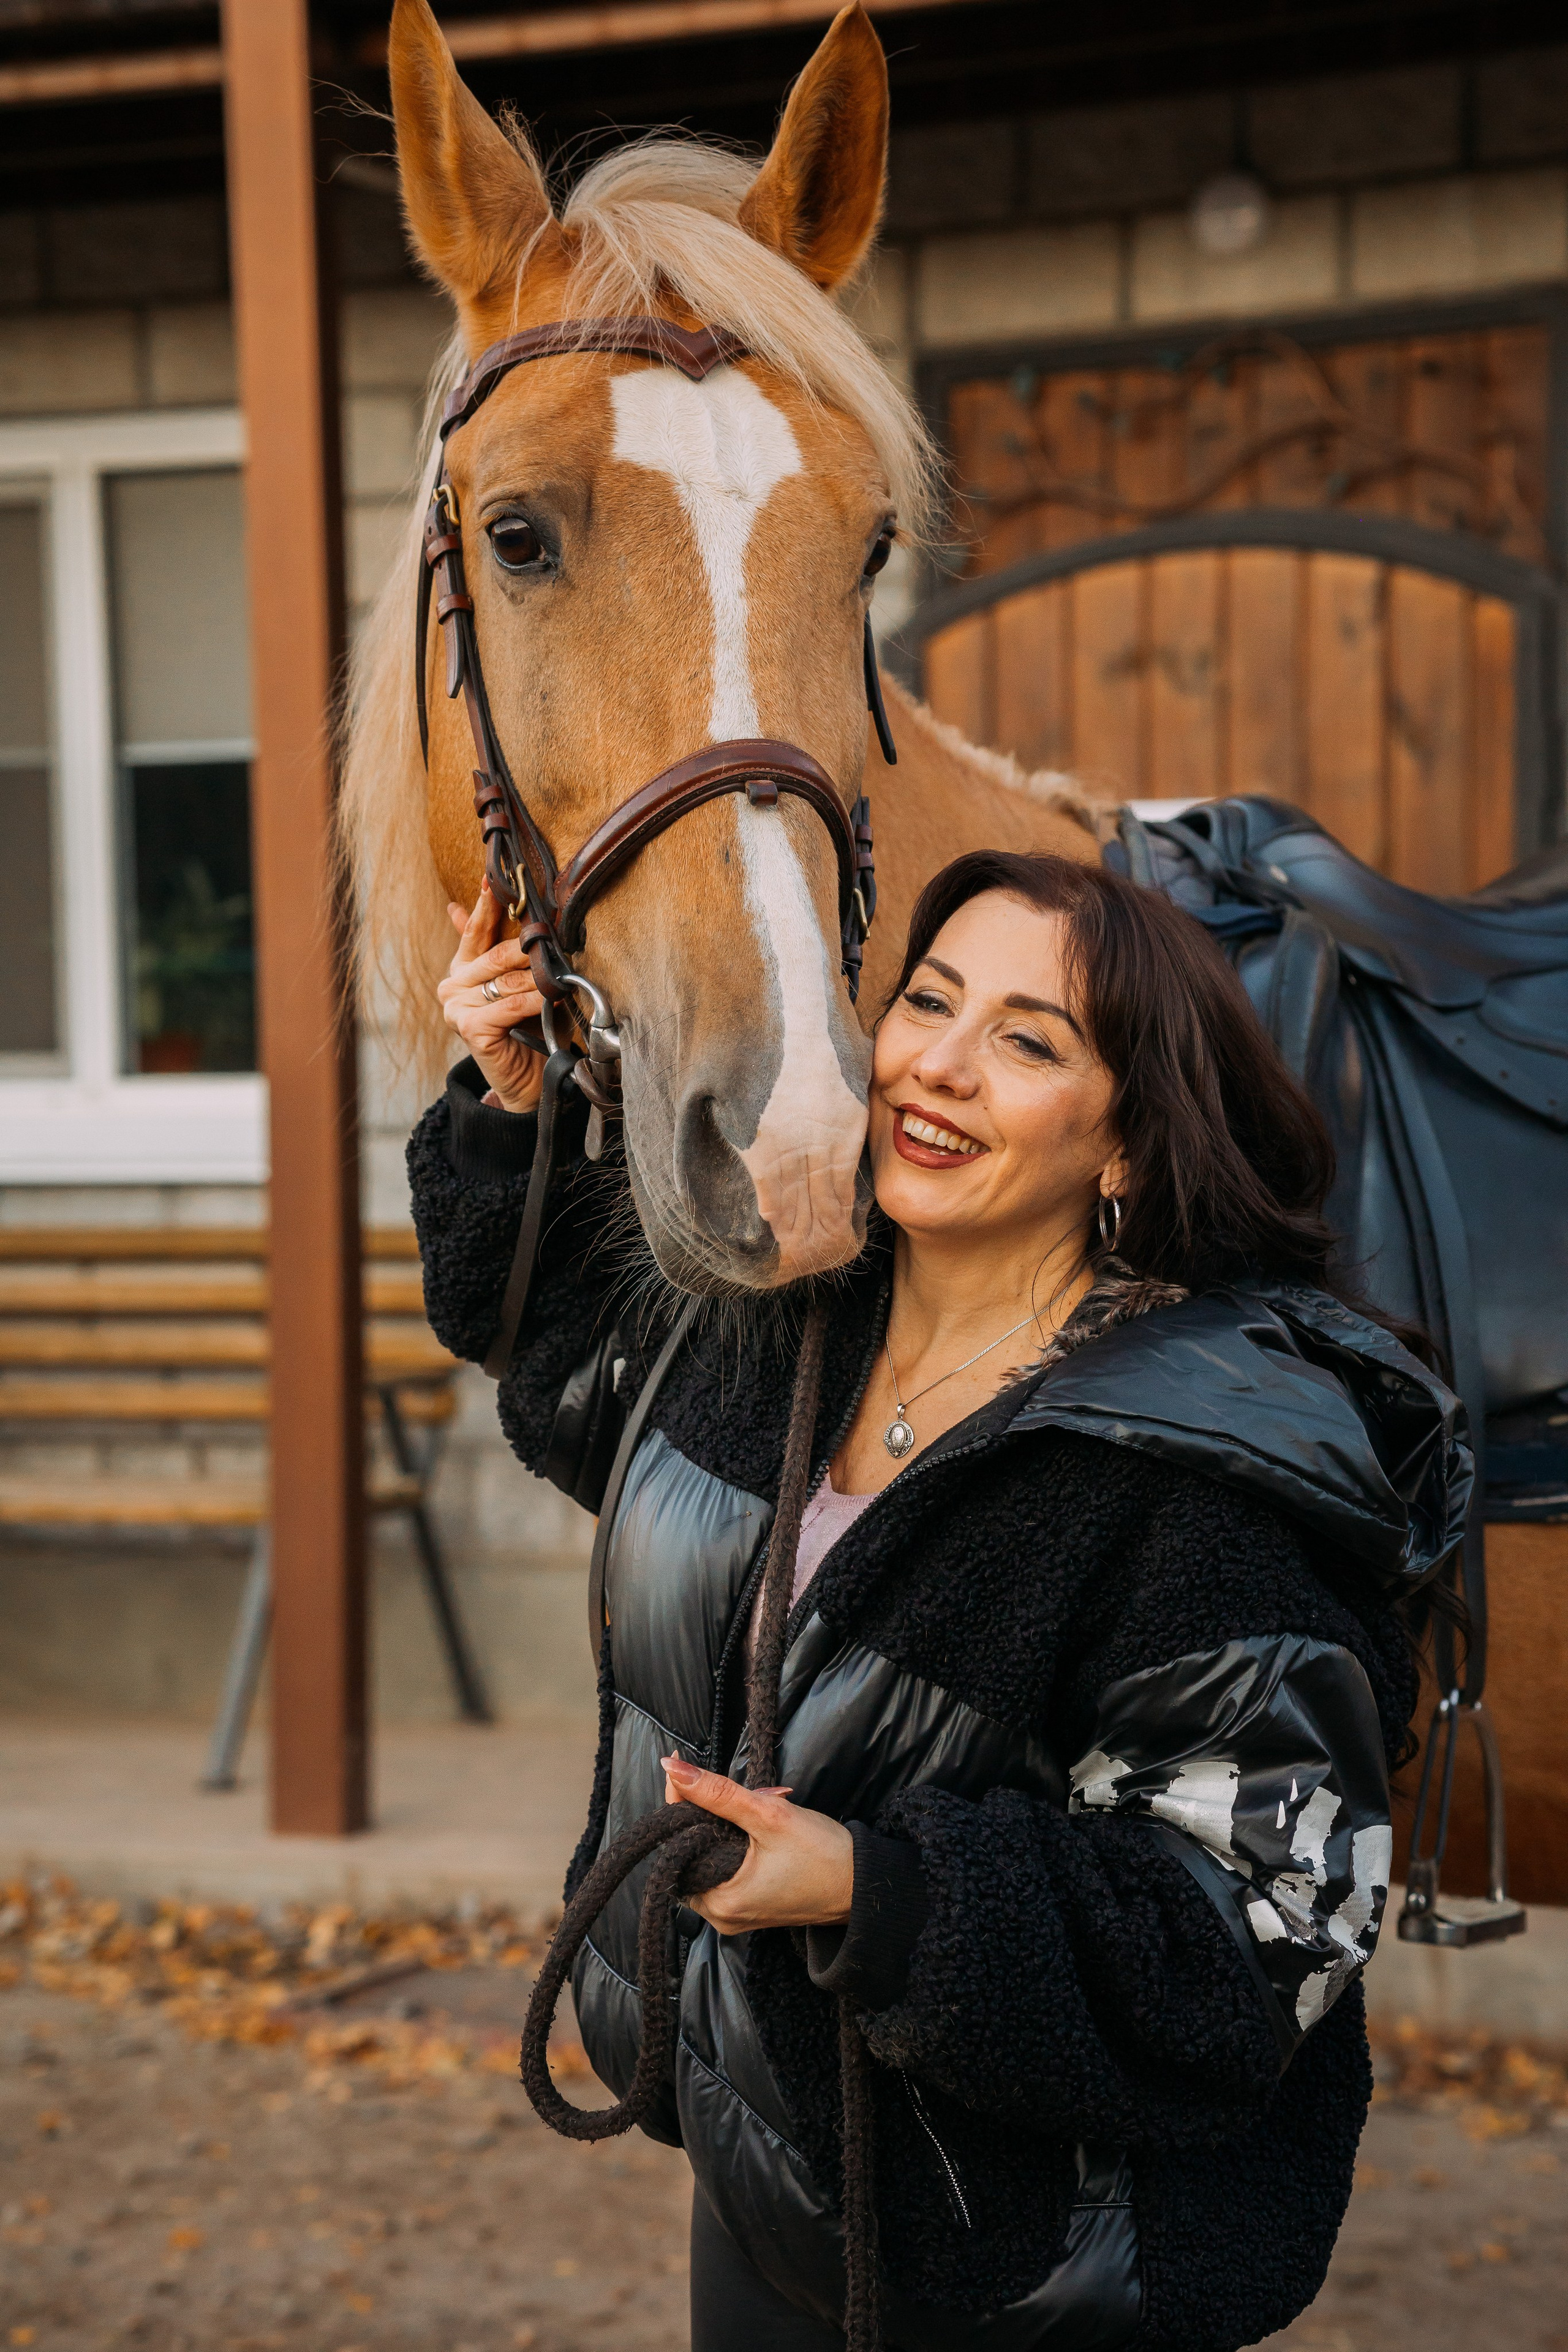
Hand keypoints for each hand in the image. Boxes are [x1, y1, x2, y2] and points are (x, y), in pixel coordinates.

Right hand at [437, 885, 546, 1112]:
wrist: (528, 1079)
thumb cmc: (529, 1028)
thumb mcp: (518, 983)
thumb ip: (501, 949)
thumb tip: (479, 910)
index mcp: (462, 969)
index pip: (475, 930)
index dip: (486, 905)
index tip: (493, 879)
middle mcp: (452, 985)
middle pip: (497, 954)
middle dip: (530, 951)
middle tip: (556, 943)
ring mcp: (456, 1008)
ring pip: (508, 981)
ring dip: (540, 980)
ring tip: (560, 979)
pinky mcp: (469, 1028)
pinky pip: (512, 1004)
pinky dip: (537, 1002)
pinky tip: (552, 1001)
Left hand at [661, 1755, 853, 1933]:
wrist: (864, 1884)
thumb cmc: (823, 1855)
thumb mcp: (769, 1816)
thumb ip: (717, 1793)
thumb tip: (672, 1767)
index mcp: (719, 1903)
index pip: (677, 1844)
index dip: (680, 1803)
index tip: (680, 1767)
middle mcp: (720, 1917)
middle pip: (693, 1851)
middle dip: (711, 1813)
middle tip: (740, 1793)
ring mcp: (735, 1915)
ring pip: (711, 1857)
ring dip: (727, 1825)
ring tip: (758, 1806)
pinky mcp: (750, 1907)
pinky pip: (727, 1870)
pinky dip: (737, 1843)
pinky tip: (760, 1826)